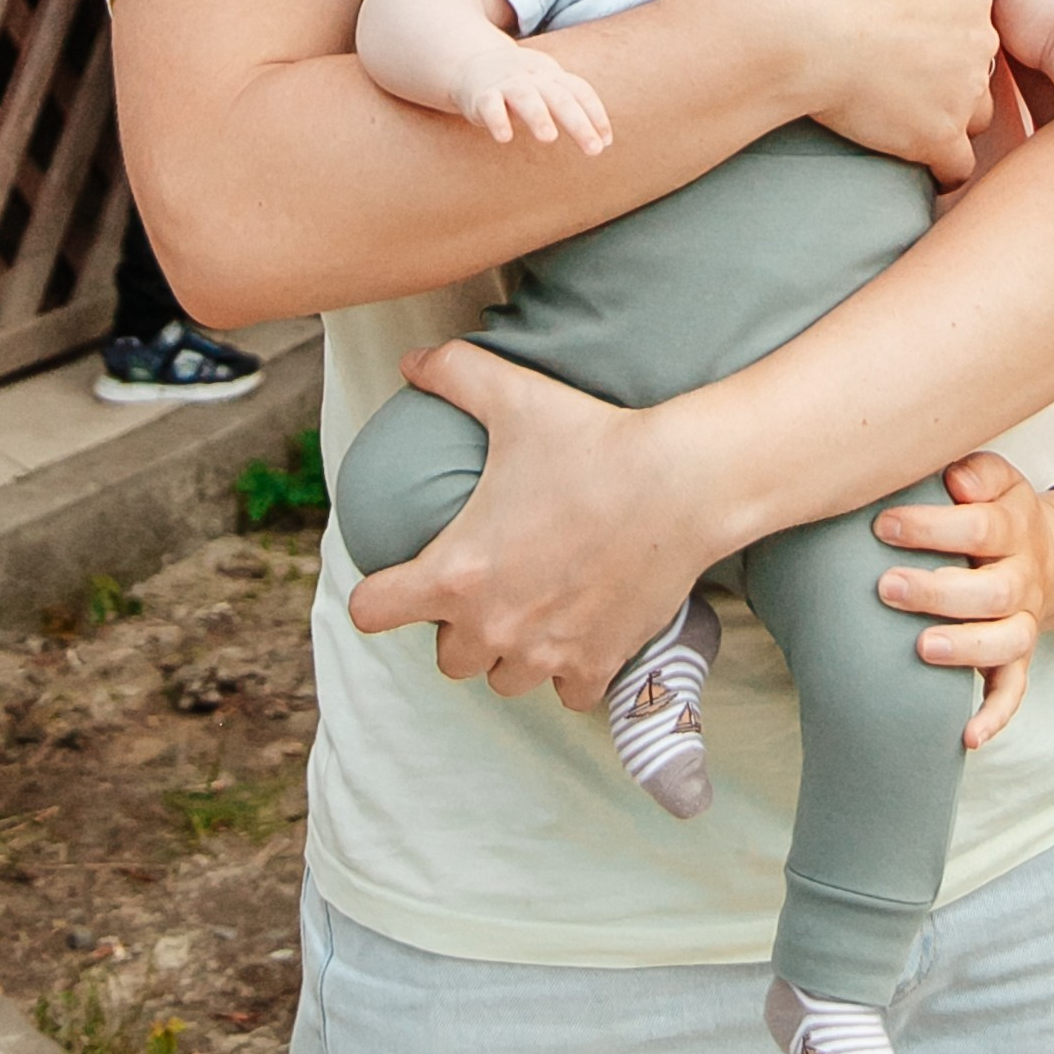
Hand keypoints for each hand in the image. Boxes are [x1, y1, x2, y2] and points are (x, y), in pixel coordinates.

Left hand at [346, 344, 717, 705]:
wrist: (681, 483)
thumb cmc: (594, 440)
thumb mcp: (515, 396)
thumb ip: (454, 373)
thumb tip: (411, 360)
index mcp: (457, 571)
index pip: (372, 613)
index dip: (377, 595)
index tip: (394, 583)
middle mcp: (494, 625)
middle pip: (448, 657)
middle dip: (458, 628)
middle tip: (486, 586)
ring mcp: (547, 653)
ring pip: (504, 680)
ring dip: (511, 652)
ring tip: (532, 608)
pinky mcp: (597, 664)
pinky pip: (565, 694)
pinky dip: (568, 671)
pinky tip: (579, 631)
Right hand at [451, 37, 612, 156]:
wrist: (472, 62)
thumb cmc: (521, 83)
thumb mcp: (547, 87)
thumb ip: (571, 106)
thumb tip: (604, 140)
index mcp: (552, 76)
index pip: (580, 90)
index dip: (595, 114)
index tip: (607, 141)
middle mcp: (533, 78)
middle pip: (559, 97)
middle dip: (578, 123)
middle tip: (594, 149)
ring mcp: (507, 84)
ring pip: (526, 97)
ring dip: (538, 116)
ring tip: (549, 138)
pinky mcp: (482, 95)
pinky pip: (490, 105)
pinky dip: (497, 119)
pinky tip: (505, 137)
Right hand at [776, 0, 999, 185]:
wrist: (792, 26)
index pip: (968, 13)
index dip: (934, 20)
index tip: (893, 24)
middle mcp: (978, 44)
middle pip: (974, 64)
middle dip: (943, 68)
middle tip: (888, 65)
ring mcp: (958, 94)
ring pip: (971, 113)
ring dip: (943, 113)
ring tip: (894, 105)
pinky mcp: (933, 138)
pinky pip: (955, 164)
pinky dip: (936, 161)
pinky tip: (904, 145)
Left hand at [872, 452, 1053, 749]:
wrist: (1051, 552)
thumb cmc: (998, 509)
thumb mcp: (996, 477)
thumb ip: (975, 472)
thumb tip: (954, 480)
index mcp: (1014, 526)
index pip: (979, 526)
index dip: (933, 528)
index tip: (884, 526)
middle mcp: (1024, 577)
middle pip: (992, 589)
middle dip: (938, 591)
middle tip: (887, 587)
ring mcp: (1024, 621)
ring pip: (1007, 641)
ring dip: (966, 647)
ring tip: (922, 649)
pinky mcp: (1020, 658)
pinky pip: (1015, 690)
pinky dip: (995, 714)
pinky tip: (967, 735)